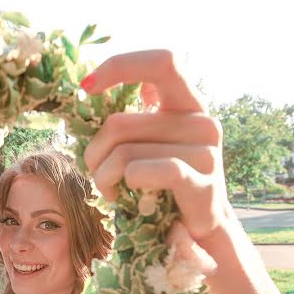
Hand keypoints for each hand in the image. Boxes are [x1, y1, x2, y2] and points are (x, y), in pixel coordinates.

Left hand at [81, 50, 234, 247]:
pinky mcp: (202, 185)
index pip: (162, 62)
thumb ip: (131, 115)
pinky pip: (145, 172)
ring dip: (103, 176)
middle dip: (93, 150)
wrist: (198, 231)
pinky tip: (123, 194)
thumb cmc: (162, 182)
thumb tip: (94, 84)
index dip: (121, 66)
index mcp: (188, 103)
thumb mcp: (148, 141)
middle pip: (120, 123)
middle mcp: (202, 122)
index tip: (87, 87)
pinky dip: (124, 183)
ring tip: (109, 189)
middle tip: (94, 170)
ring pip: (124, 153)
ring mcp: (206, 153)